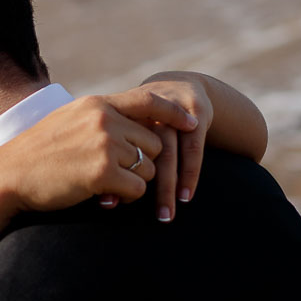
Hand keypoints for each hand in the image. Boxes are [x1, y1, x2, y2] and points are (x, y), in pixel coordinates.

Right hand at [0, 93, 191, 216]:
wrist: (8, 177)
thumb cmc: (35, 154)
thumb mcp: (67, 121)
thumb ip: (97, 118)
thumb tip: (126, 122)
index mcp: (96, 103)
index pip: (149, 100)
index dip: (174, 112)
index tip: (191, 123)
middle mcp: (104, 119)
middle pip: (154, 142)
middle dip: (144, 162)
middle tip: (119, 175)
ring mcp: (104, 145)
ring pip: (148, 167)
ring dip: (134, 181)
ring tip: (106, 186)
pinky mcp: (102, 172)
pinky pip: (137, 188)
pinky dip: (125, 197)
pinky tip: (104, 197)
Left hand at [100, 72, 226, 218]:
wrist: (179, 84)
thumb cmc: (142, 121)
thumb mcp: (125, 126)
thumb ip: (113, 155)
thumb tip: (104, 198)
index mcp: (121, 110)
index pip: (111, 144)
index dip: (108, 172)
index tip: (104, 202)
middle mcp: (145, 109)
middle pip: (138, 149)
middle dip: (135, 183)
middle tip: (130, 212)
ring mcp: (171, 109)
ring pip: (167, 151)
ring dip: (166, 186)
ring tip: (165, 215)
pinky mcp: (196, 113)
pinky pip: (193, 148)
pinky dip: (189, 174)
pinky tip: (185, 196)